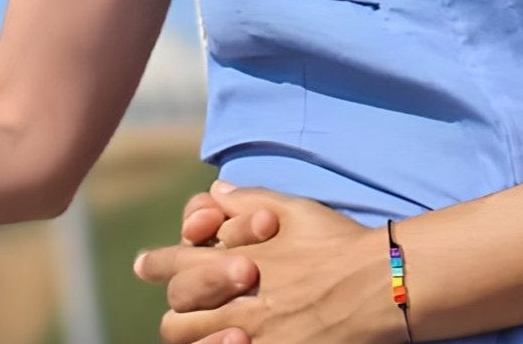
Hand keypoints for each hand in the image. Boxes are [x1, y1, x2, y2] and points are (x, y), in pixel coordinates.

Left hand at [137, 186, 393, 343]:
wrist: (377, 284)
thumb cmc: (337, 243)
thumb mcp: (292, 209)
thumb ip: (246, 202)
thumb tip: (215, 192)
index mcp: (234, 261)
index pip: (178, 264)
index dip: (158, 263)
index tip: (145, 264)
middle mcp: (236, 302)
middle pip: (177, 317)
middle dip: (176, 309)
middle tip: (177, 309)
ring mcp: (252, 335)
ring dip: (195, 335)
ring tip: (201, 329)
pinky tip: (230, 339)